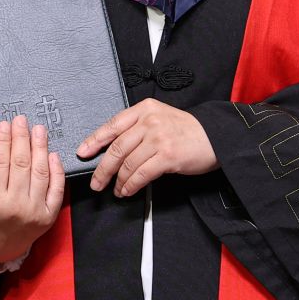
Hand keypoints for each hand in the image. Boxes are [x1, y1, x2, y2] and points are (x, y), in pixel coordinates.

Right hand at [0, 115, 65, 265]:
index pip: (0, 163)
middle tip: (21, 120)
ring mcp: (35, 211)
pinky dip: (56, 170)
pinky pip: (56, 189)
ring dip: (40, 147)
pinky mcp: (49, 216)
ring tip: (39, 130)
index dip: (3, 140)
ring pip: (40, 172)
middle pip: (22, 163)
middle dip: (22, 138)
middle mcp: (16, 205)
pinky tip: (52, 154)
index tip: (5, 124)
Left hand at [77, 101, 217, 197]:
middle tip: (96, 182)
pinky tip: (128, 190)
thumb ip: (137, 128)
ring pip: (128, 164)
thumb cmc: (186, 130)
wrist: (216, 137)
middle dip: (102, 168)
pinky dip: (131, 185)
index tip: (83, 152)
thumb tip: (112, 148)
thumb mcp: (159, 118)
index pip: (112, 125)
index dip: (94, 140)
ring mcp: (158, 138)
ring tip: (116, 189)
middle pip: (116, 148)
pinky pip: (141, 174)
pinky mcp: (167, 156)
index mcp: (144, 109)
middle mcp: (149, 121)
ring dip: (118, 181)